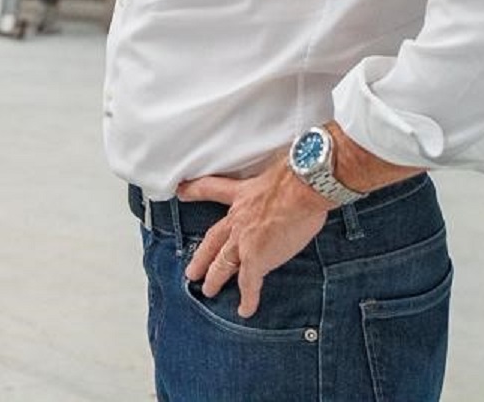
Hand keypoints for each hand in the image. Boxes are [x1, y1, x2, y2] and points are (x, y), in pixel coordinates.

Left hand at [178, 161, 331, 317]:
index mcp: (241, 194)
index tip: (180, 192)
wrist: (302, 188)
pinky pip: (249, 283)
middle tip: (190, 271)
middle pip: (212, 240)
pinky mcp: (256, 258)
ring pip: (223, 264)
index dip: (194, 191)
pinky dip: (247, 299)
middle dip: (201, 257)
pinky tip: (245, 310)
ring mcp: (243, 240)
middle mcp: (237, 218)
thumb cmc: (297, 176)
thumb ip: (276, 181)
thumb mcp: (277, 173)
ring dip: (215, 278)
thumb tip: (293, 179)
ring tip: (208, 290)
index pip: (211, 189)